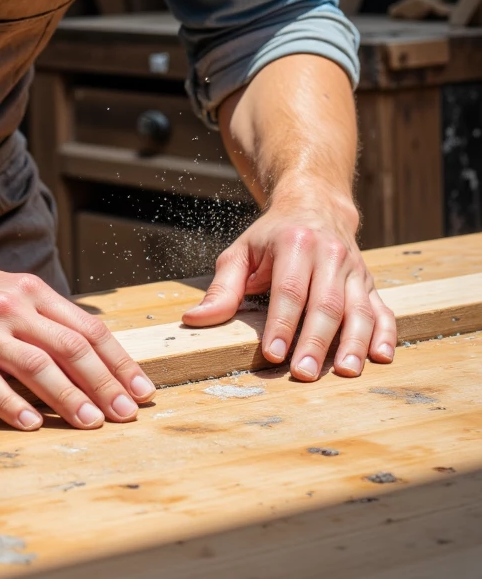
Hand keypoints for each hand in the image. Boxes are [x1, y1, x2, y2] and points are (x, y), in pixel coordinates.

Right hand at [0, 264, 155, 429]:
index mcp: (30, 292)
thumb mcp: (6, 292)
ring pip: (37, 367)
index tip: (142, 388)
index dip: (119, 361)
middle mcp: (11, 308)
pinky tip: (33, 424)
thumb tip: (92, 350)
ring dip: (70, 399)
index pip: (87, 328)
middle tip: (128, 414)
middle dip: (106, 384)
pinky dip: (14, 406)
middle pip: (71, 348)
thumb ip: (44, 317)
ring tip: (93, 423)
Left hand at [181, 185, 396, 379]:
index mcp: (295, 243)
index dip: (281, 323)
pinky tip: (381, 357)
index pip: (289, 289)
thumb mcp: (242, 251)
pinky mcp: (370, 283)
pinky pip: (383, 310)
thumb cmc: (272, 235)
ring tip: (345, 373)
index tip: (273, 354)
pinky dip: (385, 334)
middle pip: (326, 303)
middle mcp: (330, 254)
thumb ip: (221, 288)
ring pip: (358, 310)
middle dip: (316, 341)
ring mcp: (354, 270)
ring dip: (353, 344)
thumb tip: (194, 319)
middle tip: (304, 373)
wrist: (315, 205)